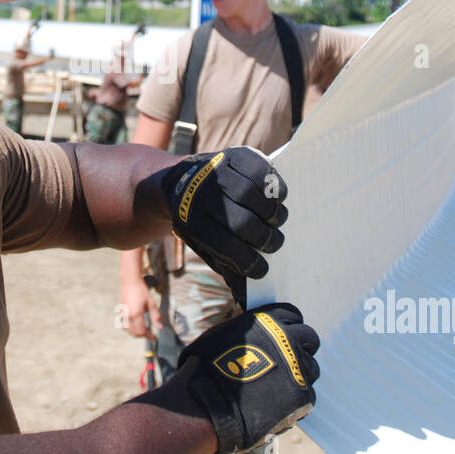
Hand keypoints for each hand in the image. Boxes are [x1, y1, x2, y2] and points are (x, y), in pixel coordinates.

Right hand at [119, 276, 161, 338]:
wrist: (129, 281)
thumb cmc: (141, 290)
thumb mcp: (151, 303)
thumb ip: (155, 317)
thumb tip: (160, 328)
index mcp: (136, 314)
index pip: (142, 331)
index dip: (149, 336)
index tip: (154, 339)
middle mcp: (128, 316)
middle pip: (134, 333)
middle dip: (143, 335)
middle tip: (150, 334)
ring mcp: (122, 314)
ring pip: (128, 330)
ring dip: (135, 332)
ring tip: (143, 330)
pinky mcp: (120, 312)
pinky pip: (124, 325)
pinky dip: (129, 328)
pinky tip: (134, 325)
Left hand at [160, 147, 286, 286]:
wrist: (179, 183)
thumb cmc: (200, 221)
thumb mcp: (202, 245)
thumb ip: (225, 266)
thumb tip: (244, 298)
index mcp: (195, 224)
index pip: (231, 249)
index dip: (251, 263)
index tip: (262, 269)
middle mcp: (205, 197)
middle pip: (246, 223)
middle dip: (266, 239)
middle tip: (273, 243)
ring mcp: (219, 173)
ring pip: (256, 196)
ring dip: (273, 213)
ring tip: (275, 220)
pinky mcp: (233, 155)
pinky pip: (262, 171)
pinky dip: (274, 186)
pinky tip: (274, 197)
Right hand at [179, 303, 319, 453]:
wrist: (205, 405)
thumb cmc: (204, 369)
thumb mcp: (222, 335)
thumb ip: (248, 331)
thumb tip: (258, 334)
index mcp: (268, 321)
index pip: (292, 314)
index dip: (287, 326)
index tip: (283, 336)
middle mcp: (287, 340)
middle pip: (309, 338)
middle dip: (300, 347)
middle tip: (286, 360)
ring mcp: (297, 368)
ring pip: (311, 367)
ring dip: (299, 373)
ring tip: (280, 385)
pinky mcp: (302, 396)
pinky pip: (307, 394)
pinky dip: (295, 398)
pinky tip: (278, 403)